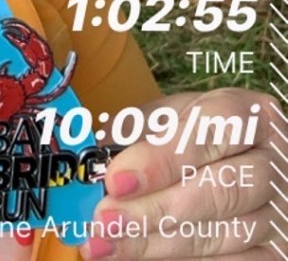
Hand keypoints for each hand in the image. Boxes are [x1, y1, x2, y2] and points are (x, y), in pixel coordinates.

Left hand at [81, 89, 277, 259]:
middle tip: (103, 220)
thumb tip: (94, 157)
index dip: (161, 159)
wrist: (249, 164)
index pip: (208, 133)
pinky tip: (138, 259)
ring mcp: (282, 215)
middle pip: (217, 192)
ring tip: (106, 245)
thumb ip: (137, 131)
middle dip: (152, 210)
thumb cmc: (202, 135)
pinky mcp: (279, 254)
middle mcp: (275, 164)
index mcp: (250, 116)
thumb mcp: (173, 116)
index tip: (115, 179)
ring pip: (221, 236)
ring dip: (156, 244)